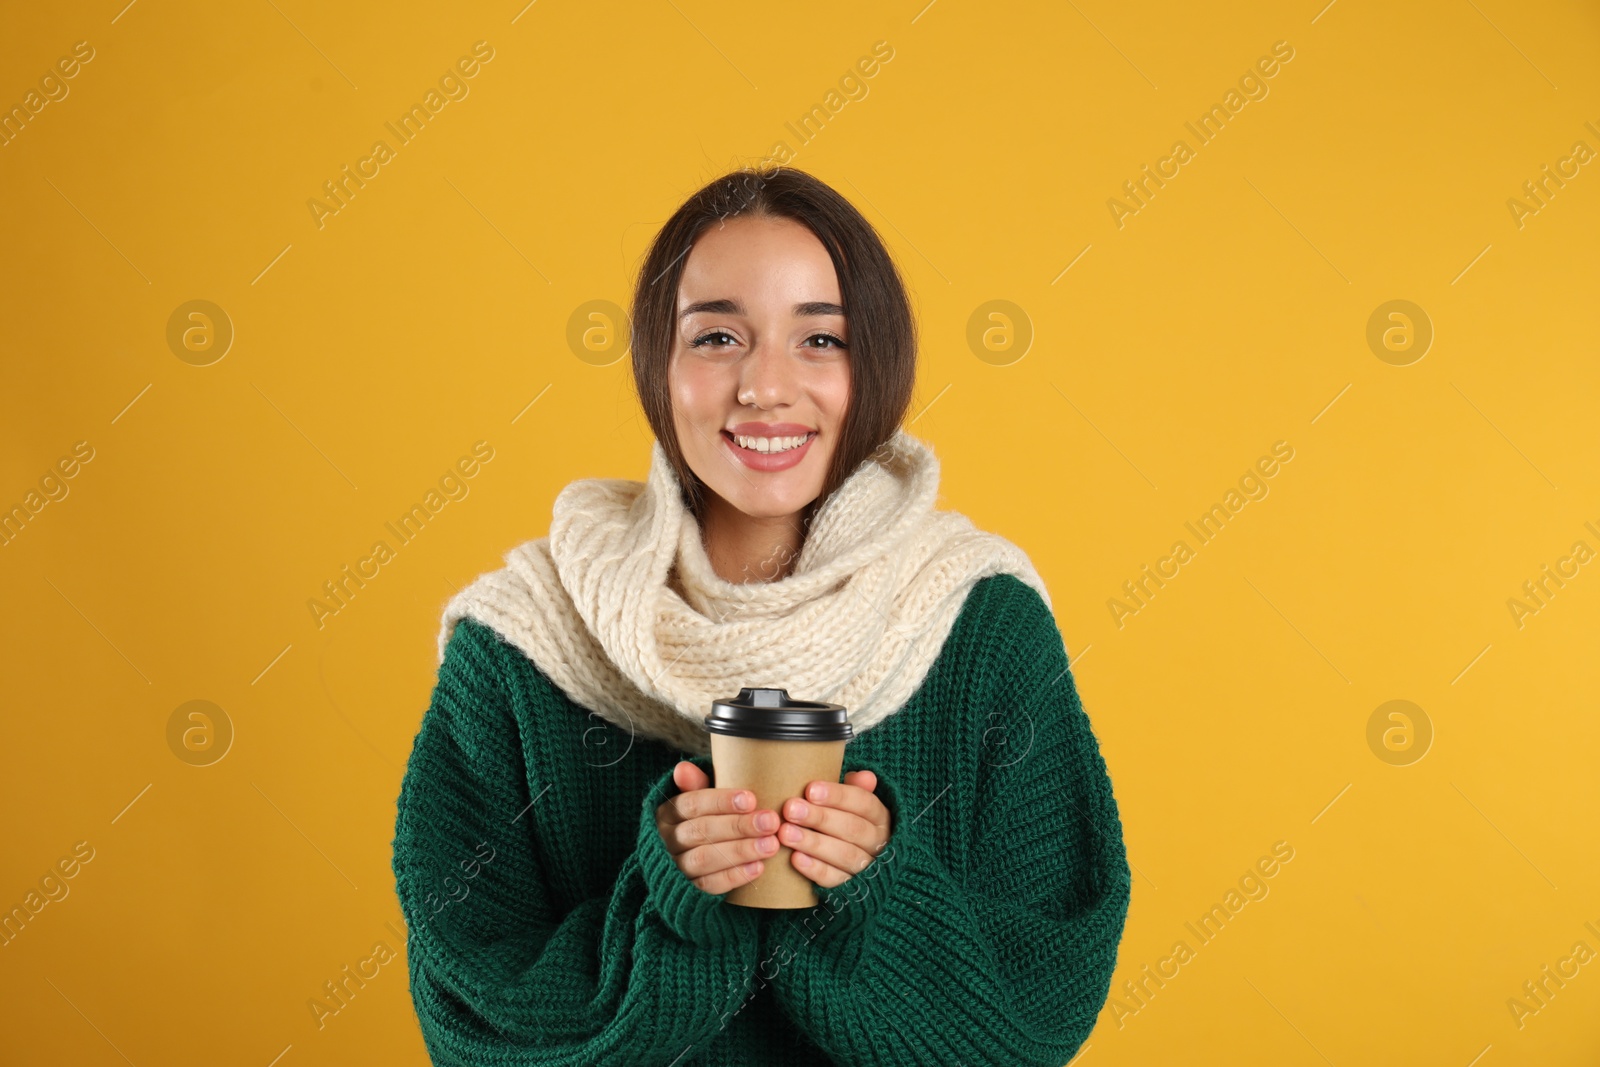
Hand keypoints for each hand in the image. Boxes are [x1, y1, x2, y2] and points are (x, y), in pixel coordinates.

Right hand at [655, 761, 781, 894]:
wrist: (686, 865)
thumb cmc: (702, 821)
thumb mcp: (698, 801)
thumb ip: (696, 785)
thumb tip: (684, 768)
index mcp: (668, 813)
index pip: (692, 804)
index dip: (721, 801)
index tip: (751, 799)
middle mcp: (666, 840)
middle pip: (701, 831)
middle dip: (738, 826)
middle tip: (770, 822)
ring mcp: (674, 867)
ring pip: (705, 859)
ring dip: (740, 851)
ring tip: (770, 845)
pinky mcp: (687, 890)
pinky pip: (708, 885)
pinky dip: (734, 876)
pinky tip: (758, 868)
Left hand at [779, 770, 892, 888]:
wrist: (858, 870)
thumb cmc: (844, 823)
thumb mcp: (851, 804)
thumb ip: (854, 788)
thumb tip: (864, 776)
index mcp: (879, 817)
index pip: (863, 802)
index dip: (837, 796)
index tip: (810, 790)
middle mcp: (878, 842)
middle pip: (852, 828)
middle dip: (820, 818)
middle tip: (790, 809)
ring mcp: (867, 868)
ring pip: (845, 855)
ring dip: (814, 843)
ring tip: (786, 834)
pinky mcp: (853, 890)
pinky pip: (836, 880)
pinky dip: (816, 870)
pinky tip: (796, 859)